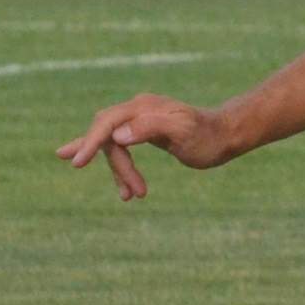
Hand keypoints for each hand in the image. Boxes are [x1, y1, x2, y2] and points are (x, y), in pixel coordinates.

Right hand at [57, 93, 232, 200]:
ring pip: (112, 145)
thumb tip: (118, 135)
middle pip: (108, 137)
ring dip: (119, 172)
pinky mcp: (142, 131)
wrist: (226, 135)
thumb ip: (151, 128)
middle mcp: (137, 110)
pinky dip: (112, 164)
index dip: (90, 142)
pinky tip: (90, 167)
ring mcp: (138, 120)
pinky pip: (117, 146)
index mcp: (143, 107)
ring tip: (131, 196)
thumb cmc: (207, 136)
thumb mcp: (183, 132)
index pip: (107, 123)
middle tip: (133, 195)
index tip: (78, 163)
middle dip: (117, 167)